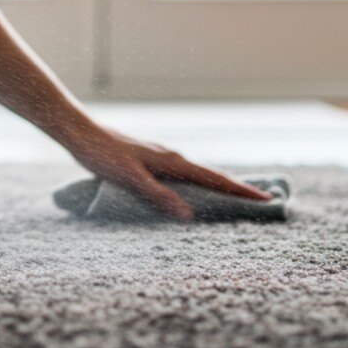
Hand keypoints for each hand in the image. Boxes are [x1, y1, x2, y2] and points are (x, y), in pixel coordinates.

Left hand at [65, 124, 272, 220]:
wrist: (81, 132)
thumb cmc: (103, 156)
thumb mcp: (130, 179)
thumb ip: (158, 196)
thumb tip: (188, 216)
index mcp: (173, 163)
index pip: (214, 179)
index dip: (239, 191)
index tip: (266, 199)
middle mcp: (173, 157)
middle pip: (212, 175)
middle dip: (237, 188)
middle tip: (264, 200)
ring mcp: (163, 156)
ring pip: (199, 173)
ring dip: (219, 184)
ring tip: (236, 196)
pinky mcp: (151, 158)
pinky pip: (185, 172)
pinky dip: (200, 181)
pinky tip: (194, 187)